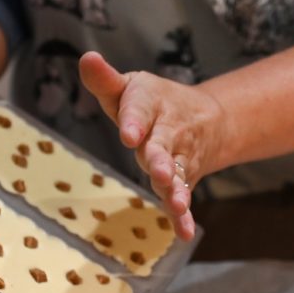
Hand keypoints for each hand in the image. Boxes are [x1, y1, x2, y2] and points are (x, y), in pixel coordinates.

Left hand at [78, 51, 225, 240]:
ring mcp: (178, 158)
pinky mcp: (183, 180)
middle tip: (156, 169)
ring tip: (176, 201)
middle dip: (160, 158)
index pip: (139, 111)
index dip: (134, 122)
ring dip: (176, 188)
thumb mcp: (129, 88)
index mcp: (150, 104)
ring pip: (177, 174)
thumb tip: (86, 59)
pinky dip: (184, 217)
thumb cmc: (153, 103)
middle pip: (162, 146)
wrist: (207, 119)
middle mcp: (167, 132)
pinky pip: (183, 197)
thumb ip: (105, 80)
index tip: (127, 134)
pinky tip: (183, 233)